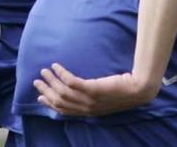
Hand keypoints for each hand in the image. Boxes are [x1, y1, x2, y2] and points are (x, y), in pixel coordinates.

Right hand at [33, 63, 158, 115]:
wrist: (139, 88)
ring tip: (45, 70)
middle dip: (46, 92)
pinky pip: (71, 82)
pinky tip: (57, 66)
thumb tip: (80, 87)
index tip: (40, 97)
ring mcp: (89, 100)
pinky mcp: (93, 89)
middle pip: (60, 102)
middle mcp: (87, 108)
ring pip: (63, 92)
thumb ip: (92, 94)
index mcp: (89, 112)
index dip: (51, 104)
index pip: (64, 110)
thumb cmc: (125, 89)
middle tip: (37, 81)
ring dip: (51, 81)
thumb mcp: (105, 96)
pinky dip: (61, 74)